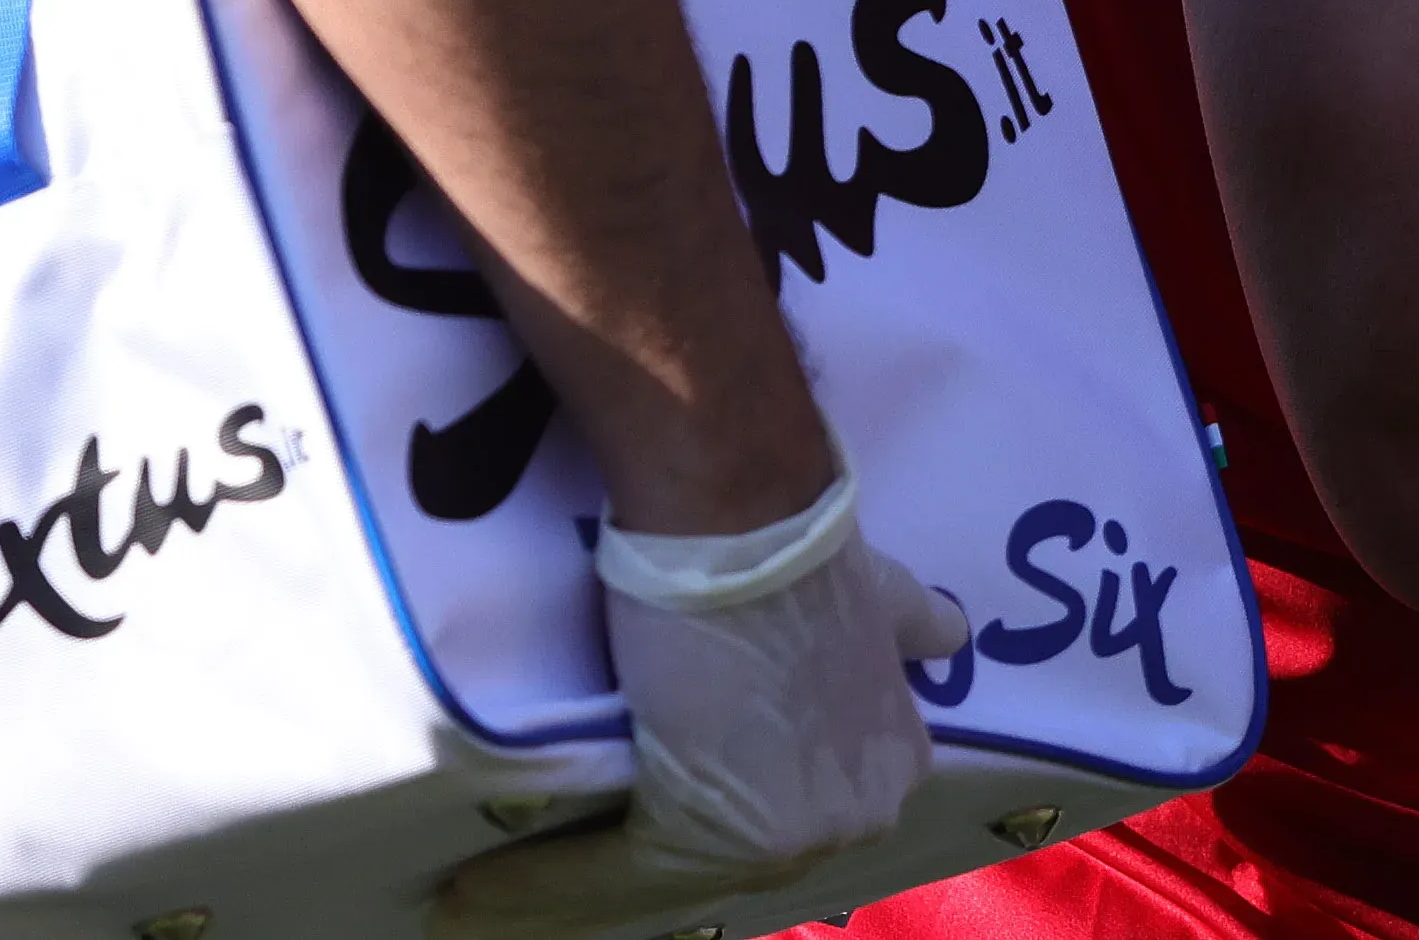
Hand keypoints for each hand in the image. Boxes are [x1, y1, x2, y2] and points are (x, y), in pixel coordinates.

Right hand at [433, 480, 967, 939]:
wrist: (742, 518)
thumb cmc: (792, 544)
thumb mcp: (882, 596)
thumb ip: (907, 627)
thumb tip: (947, 633)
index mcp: (890, 768)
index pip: (778, 830)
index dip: (693, 836)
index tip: (625, 835)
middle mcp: (854, 816)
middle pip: (718, 870)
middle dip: (623, 875)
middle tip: (542, 876)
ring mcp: (792, 833)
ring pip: (655, 881)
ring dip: (557, 892)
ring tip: (476, 900)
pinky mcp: (709, 832)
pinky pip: (608, 876)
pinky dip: (533, 885)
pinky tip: (471, 891)